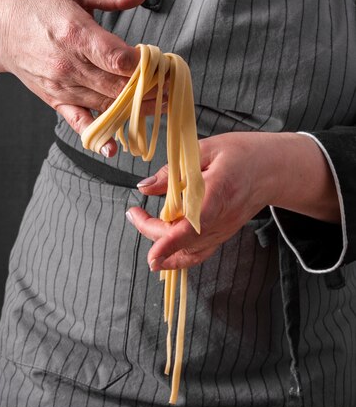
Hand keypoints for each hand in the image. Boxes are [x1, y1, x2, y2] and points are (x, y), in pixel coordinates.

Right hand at [0, 0, 153, 155]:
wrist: (1, 31)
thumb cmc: (40, 8)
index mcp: (76, 33)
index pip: (118, 58)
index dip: (144, 65)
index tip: (163, 64)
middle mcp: (69, 64)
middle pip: (117, 84)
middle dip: (148, 88)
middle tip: (171, 88)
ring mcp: (63, 87)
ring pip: (106, 103)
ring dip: (135, 108)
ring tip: (160, 106)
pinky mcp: (57, 101)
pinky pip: (79, 122)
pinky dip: (97, 136)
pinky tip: (114, 148)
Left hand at [126, 132, 339, 269]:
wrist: (272, 168)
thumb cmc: (241, 154)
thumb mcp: (205, 149)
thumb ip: (174, 171)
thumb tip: (144, 187)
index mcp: (218, 192)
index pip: (192, 226)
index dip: (170, 244)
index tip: (152, 257)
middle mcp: (221, 219)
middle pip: (183, 241)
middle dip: (151, 231)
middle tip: (134, 213)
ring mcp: (223, 231)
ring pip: (188, 252)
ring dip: (161, 246)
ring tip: (142, 223)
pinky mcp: (222, 235)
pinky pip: (198, 254)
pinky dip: (178, 258)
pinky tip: (162, 251)